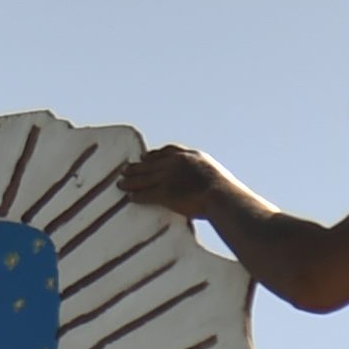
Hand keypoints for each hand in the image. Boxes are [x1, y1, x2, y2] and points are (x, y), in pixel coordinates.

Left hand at [117, 145, 235, 218]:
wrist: (222, 196)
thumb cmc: (227, 192)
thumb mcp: (218, 178)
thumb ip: (209, 179)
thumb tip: (214, 188)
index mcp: (192, 156)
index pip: (169, 151)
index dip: (156, 154)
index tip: (146, 156)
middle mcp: (177, 163)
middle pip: (151, 163)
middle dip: (137, 166)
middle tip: (125, 168)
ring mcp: (169, 177)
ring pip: (144, 177)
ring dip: (131, 180)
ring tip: (121, 183)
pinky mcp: (164, 192)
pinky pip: (146, 193)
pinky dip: (137, 195)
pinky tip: (130, 197)